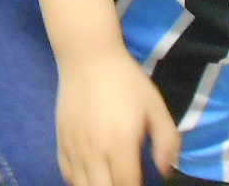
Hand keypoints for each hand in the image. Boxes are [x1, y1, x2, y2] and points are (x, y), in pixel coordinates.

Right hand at [55, 47, 179, 185]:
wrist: (87, 56)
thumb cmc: (125, 80)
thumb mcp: (156, 105)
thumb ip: (167, 140)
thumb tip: (164, 170)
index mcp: (120, 143)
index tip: (141, 182)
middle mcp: (94, 151)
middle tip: (126, 179)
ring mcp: (74, 148)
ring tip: (110, 178)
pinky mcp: (61, 141)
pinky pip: (68, 174)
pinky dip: (80, 181)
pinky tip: (91, 175)